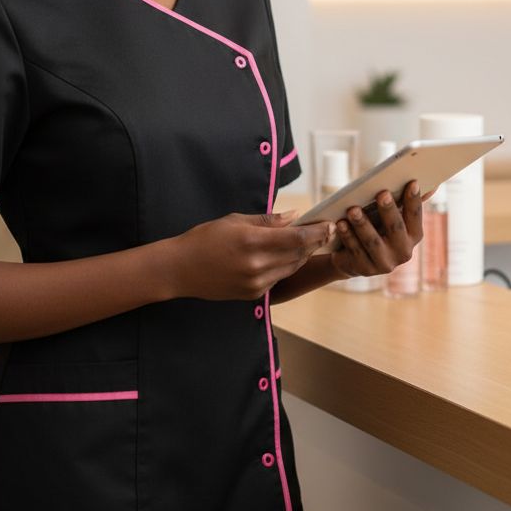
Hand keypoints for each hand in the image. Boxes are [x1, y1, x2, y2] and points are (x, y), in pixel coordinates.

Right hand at [173, 211, 335, 300]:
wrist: (181, 269)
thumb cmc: (205, 238)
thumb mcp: (235, 221)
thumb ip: (267, 220)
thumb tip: (294, 216)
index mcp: (252, 241)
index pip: (296, 237)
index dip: (316, 232)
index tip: (329, 224)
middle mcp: (257, 264)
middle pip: (298, 254)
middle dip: (314, 242)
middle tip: (326, 231)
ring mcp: (256, 282)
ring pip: (292, 267)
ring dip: (303, 255)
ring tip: (311, 242)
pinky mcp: (254, 294)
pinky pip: (279, 278)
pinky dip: (287, 266)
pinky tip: (289, 256)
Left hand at [330, 181, 424, 278]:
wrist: (353, 258)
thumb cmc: (375, 228)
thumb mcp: (391, 216)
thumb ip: (407, 202)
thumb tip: (434, 184)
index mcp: (413, 236)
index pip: (415, 217)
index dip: (415, 200)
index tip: (412, 182)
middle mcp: (403, 252)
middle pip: (395, 229)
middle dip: (389, 210)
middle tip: (381, 193)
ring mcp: (384, 264)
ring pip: (372, 241)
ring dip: (362, 224)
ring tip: (352, 209)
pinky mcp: (365, 269)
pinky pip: (355, 250)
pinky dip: (347, 235)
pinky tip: (340, 223)